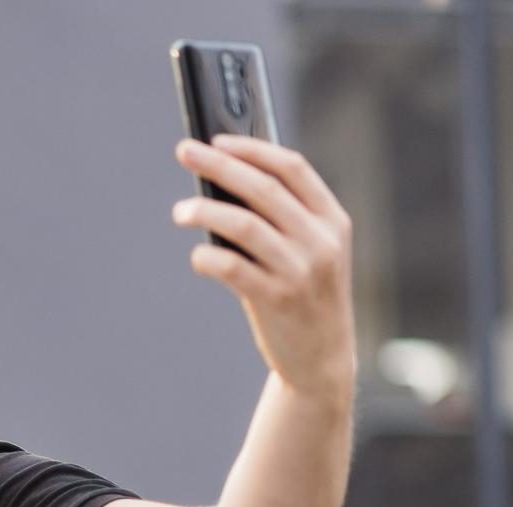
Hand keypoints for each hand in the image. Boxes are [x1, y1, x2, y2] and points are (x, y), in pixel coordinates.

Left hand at [172, 134, 356, 403]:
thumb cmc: (305, 297)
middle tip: (185, 152)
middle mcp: (321, 240)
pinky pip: (231, 267)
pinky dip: (206, 258)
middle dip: (219, 165)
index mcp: (333, 220)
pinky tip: (197, 258)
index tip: (217, 139)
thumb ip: (283, 219)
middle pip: (262, 188)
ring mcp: (301, 270)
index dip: (252, 149)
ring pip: (243, 224)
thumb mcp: (312, 252)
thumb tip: (223, 182)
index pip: (292, 168)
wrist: (322, 360)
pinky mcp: (277, 299)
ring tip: (179, 212)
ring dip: (204, 212)